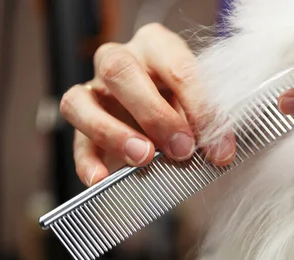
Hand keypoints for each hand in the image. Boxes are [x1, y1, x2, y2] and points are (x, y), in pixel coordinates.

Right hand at [60, 23, 235, 186]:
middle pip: (119, 70)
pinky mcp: (82, 122)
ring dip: (112, 133)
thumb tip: (217, 148)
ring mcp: (94, 89)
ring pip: (81, 101)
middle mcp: (119, 59)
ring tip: (142, 158)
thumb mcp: (200, 104)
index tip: (219, 148)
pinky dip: (87, 161)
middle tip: (181, 149)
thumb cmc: (185, 102)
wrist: (164, 113)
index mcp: (157, 45)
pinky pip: (74, 139)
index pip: (178, 67)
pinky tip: (102, 179)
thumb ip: (205, 120)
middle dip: (153, 114)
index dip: (201, 109)